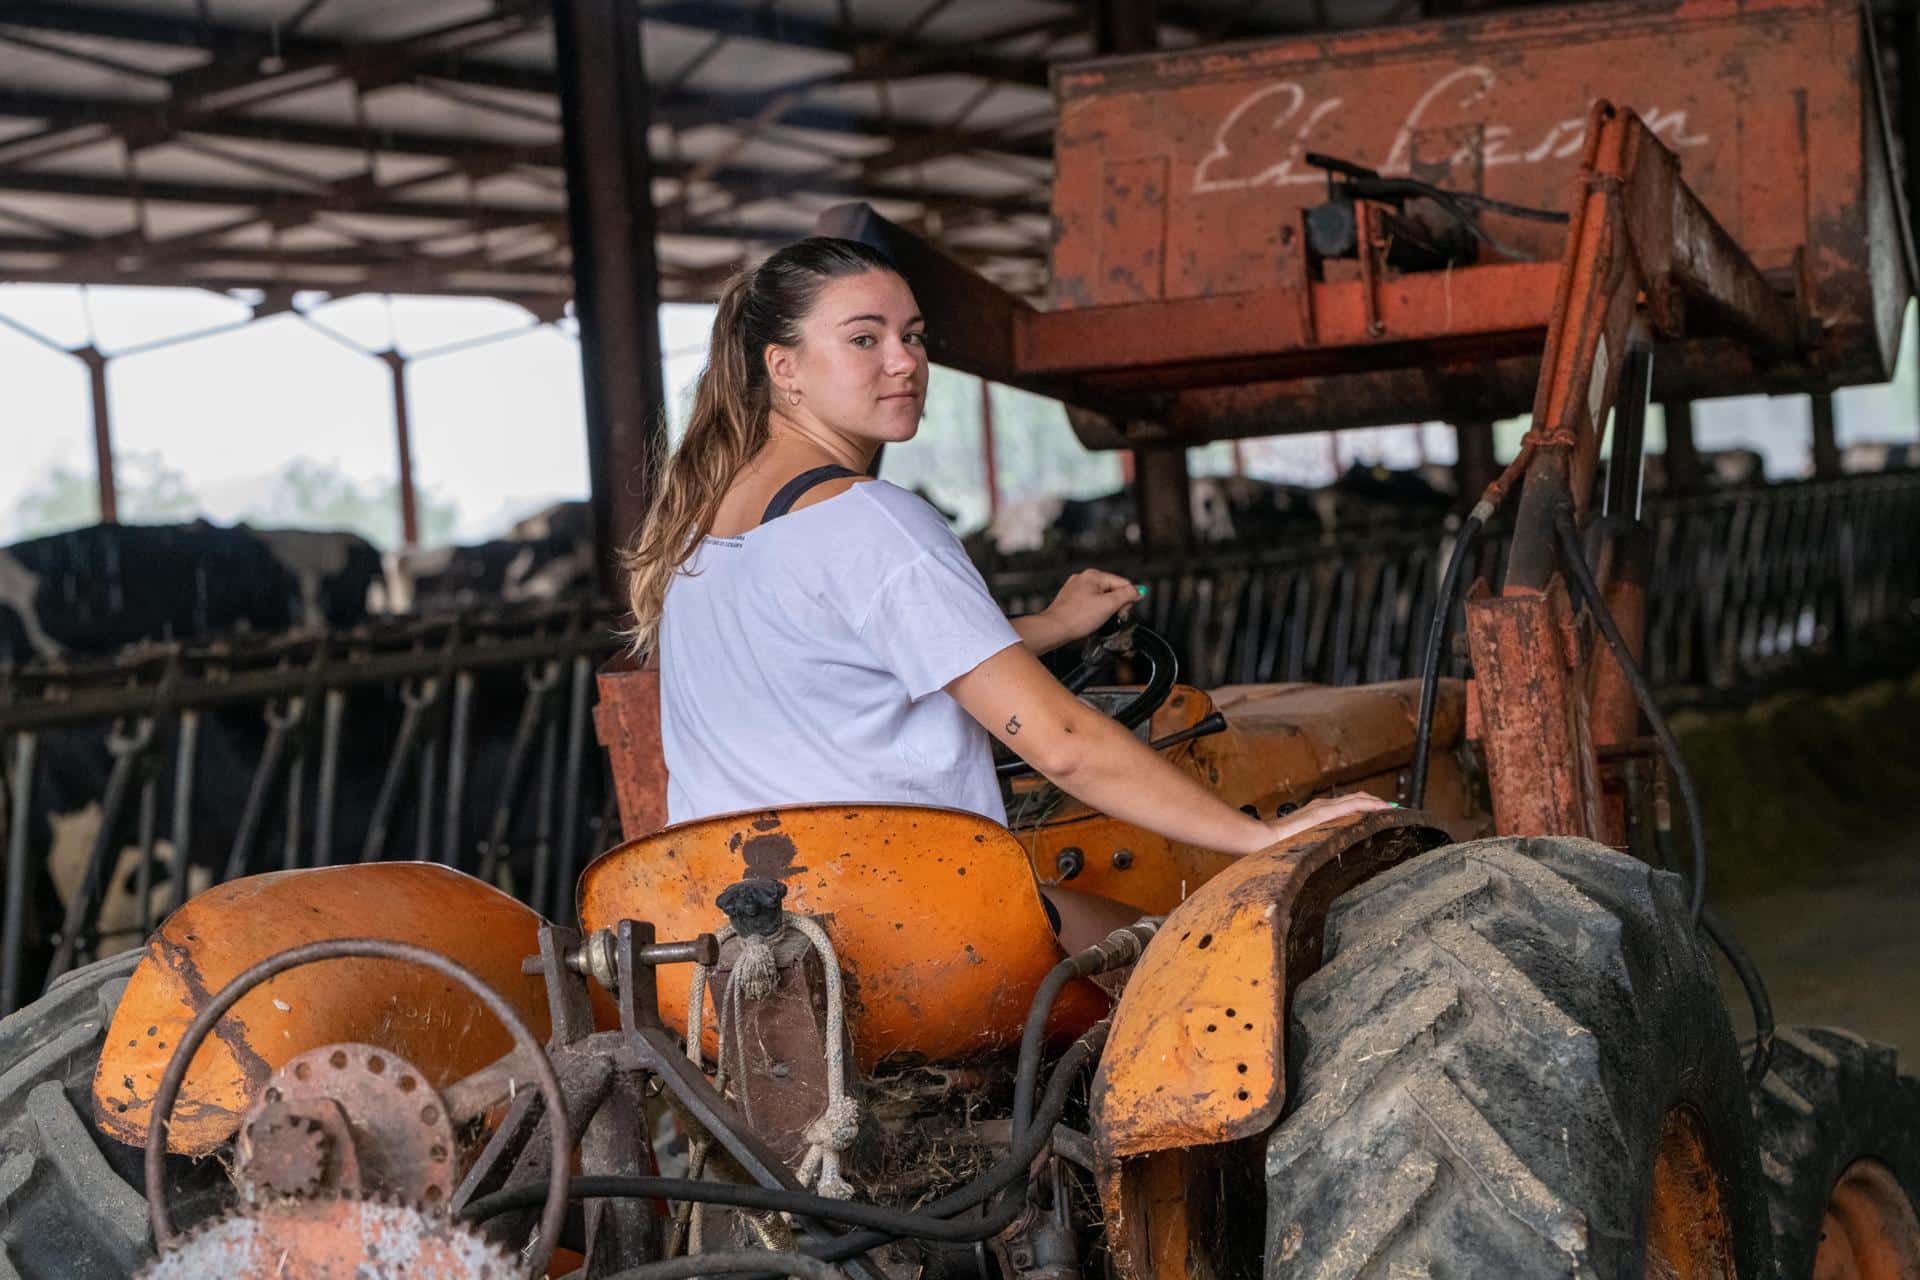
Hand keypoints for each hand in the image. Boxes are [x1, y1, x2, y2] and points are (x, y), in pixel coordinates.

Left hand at [1042, 570, 1138, 643]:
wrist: (1054, 629)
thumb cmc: (1076, 618)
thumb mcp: (1108, 605)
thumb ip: (1127, 595)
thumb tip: (1139, 590)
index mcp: (1093, 575)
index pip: (1123, 583)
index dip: (1127, 600)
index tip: (1122, 613)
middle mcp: (1083, 578)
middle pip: (1113, 589)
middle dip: (1116, 605)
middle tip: (1111, 617)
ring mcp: (1076, 588)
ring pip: (1101, 597)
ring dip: (1105, 609)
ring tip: (1098, 620)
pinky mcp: (1071, 599)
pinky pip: (1090, 603)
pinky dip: (1094, 612)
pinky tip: (1089, 620)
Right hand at [1242, 792, 1394, 852]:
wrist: (1265, 838)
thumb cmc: (1280, 845)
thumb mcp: (1303, 842)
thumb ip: (1315, 841)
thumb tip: (1325, 855)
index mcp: (1319, 811)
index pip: (1348, 805)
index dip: (1367, 806)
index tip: (1383, 814)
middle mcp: (1324, 804)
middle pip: (1357, 798)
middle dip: (1377, 803)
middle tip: (1396, 810)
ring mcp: (1325, 807)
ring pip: (1359, 799)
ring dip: (1378, 803)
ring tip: (1394, 809)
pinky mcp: (1326, 812)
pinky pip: (1355, 805)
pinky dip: (1371, 805)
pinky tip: (1384, 810)